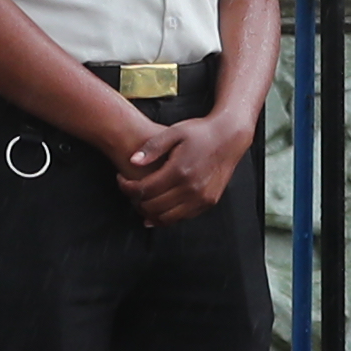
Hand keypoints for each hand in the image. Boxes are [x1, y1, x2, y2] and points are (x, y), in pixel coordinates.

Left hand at [114, 109, 249, 228]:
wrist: (230, 137)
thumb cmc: (200, 132)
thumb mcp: (174, 132)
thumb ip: (152, 147)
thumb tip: (132, 161)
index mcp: (179, 170)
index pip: (144, 189)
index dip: (126, 187)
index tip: (121, 180)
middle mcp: (191, 188)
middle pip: (153, 207)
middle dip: (136, 201)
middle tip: (131, 190)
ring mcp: (202, 198)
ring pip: (167, 218)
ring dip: (150, 213)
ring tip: (142, 200)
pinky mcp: (208, 202)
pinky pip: (182, 217)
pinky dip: (167, 215)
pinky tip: (159, 205)